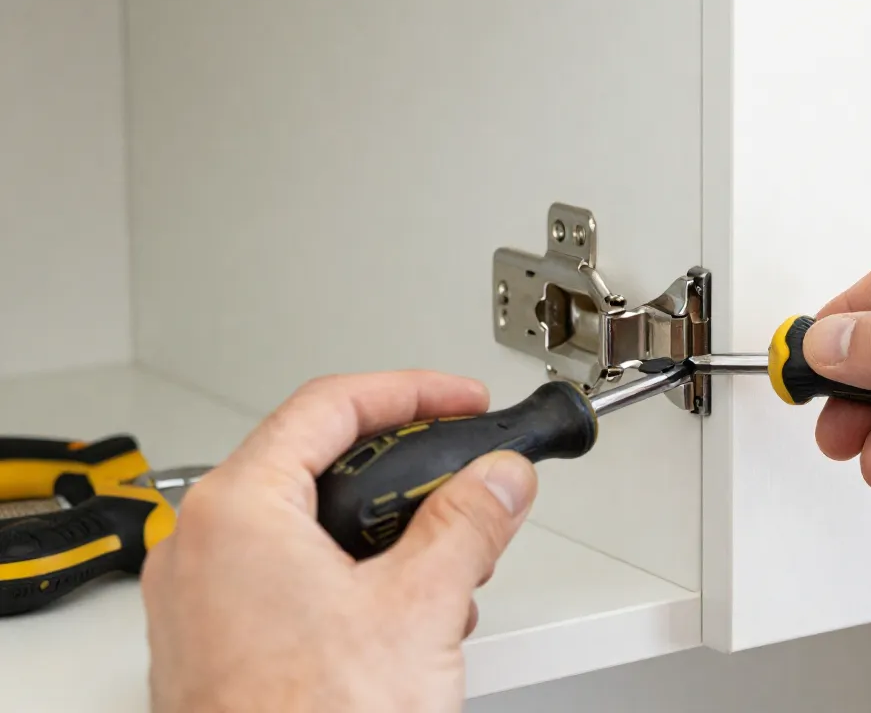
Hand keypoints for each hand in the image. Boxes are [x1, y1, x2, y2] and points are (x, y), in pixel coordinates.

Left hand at [141, 371, 536, 711]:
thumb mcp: (420, 609)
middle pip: (316, 464)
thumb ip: (467, 524)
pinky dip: (350, 578)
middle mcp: (204, 549)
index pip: (330, 407)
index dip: (411, 393)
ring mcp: (202, 601)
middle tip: (463, 480)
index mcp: (239, 513)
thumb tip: (497, 479)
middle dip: (405, 475)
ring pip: (305, 526)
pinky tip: (401, 619)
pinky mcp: (216, 647)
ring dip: (384, 535)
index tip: (461, 402)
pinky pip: (287, 579)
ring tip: (444, 570)